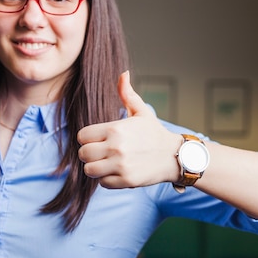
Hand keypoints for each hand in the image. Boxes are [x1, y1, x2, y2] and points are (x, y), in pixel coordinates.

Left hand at [77, 71, 181, 188]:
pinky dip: (107, 179)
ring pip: (89, 170)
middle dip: (89, 154)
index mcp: (116, 129)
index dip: (87, 138)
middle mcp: (116, 147)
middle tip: (100, 153)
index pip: (82, 136)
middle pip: (83, 154)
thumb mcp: (141, 111)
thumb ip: (127, 94)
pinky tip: (117, 171)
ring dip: (95, 168)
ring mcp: (121, 165)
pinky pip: (102, 183)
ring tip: (106, 163)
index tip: (96, 140)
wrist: (175, 156)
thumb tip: (123, 74)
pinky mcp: (126, 180)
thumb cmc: (154, 133)